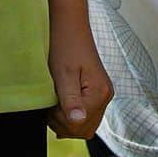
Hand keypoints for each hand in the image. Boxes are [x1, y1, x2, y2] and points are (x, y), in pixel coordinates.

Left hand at [46, 21, 113, 139]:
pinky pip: (86, 115)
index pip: (79, 126)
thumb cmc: (65, 45)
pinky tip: (62, 101)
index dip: (60, 120)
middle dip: (64, 123)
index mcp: (100, 93)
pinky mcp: (97, 92)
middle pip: (84, 130)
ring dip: (67, 120)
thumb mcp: (63, 75)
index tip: (51, 103)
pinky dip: (72, 114)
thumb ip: (70, 100)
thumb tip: (77, 121)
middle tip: (52, 103)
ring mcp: (103, 94)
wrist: (70, 26)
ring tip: (56, 101)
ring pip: (85, 125)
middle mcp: (106, 95)